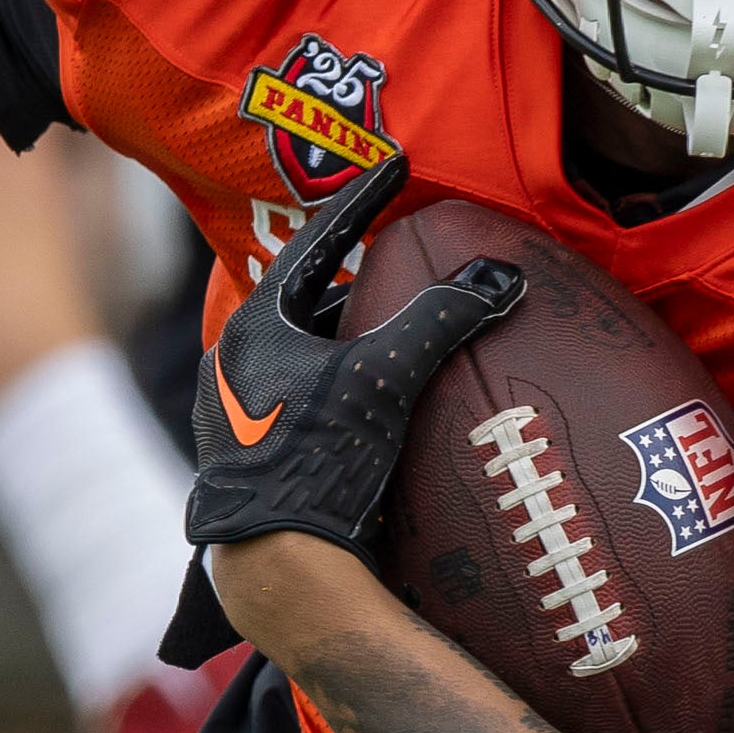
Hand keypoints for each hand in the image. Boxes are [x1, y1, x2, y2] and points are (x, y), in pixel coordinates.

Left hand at [178, 153, 524, 560]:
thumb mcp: (385, 379)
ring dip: (348, 344)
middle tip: (401, 265)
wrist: (274, 566)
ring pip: (302, 355)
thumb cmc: (318, 462)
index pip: (318, 243)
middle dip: (356, 284)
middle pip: (308, 303)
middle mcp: (232, 364)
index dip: (364, 203)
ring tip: (397, 338)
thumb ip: (440, 319)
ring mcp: (233, 415)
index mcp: (254, 327)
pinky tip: (373, 406)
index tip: (397, 166)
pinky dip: (339, 388)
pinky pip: (300, 399)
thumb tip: (501, 275)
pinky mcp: (247, 459)